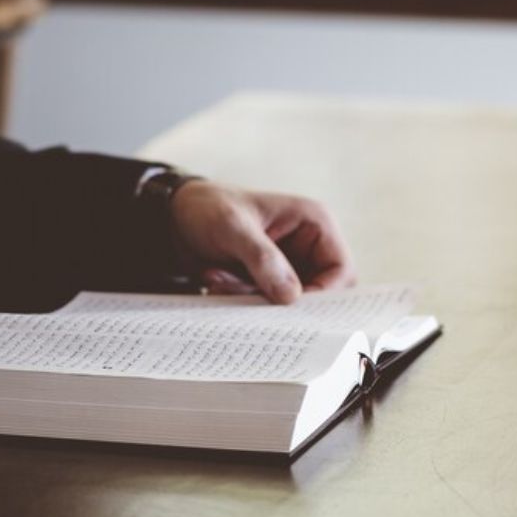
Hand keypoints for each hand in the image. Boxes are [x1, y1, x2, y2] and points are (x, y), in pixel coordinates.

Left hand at [169, 182, 355, 303]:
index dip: (323, 295)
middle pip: (321, 293)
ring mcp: (290, 266)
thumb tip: (291, 297)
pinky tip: (217, 283)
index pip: (341, 271)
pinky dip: (244, 302)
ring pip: (292, 305)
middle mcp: (309, 245)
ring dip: (256, 302)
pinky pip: (269, 306)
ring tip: (221, 282)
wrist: (174, 217)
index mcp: (315, 223)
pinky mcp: (270, 282)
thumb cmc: (208, 208)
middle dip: (283, 302)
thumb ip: (262, 259)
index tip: (288, 307)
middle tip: (246, 297)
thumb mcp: (232, 228)